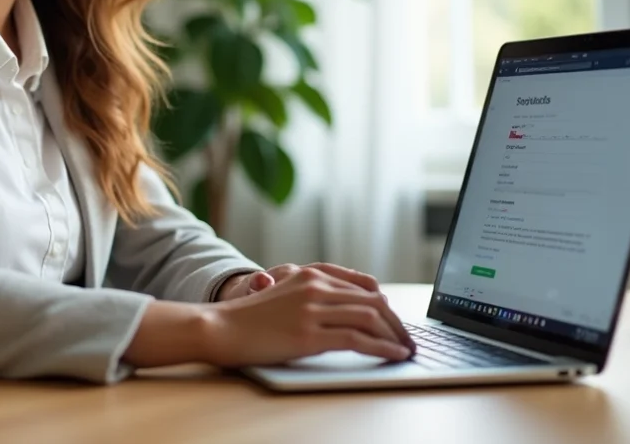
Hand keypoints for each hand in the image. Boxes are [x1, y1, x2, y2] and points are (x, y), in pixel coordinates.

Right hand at [201, 268, 413, 367]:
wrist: (221, 327)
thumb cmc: (250, 318)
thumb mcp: (284, 295)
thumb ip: (312, 296)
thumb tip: (346, 309)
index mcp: (310, 274)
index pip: (362, 285)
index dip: (385, 304)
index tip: (396, 320)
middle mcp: (315, 286)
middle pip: (373, 301)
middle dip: (396, 322)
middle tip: (408, 338)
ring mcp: (313, 309)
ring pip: (371, 318)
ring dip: (395, 336)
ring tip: (406, 350)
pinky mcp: (310, 335)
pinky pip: (359, 340)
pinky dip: (383, 349)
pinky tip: (394, 355)